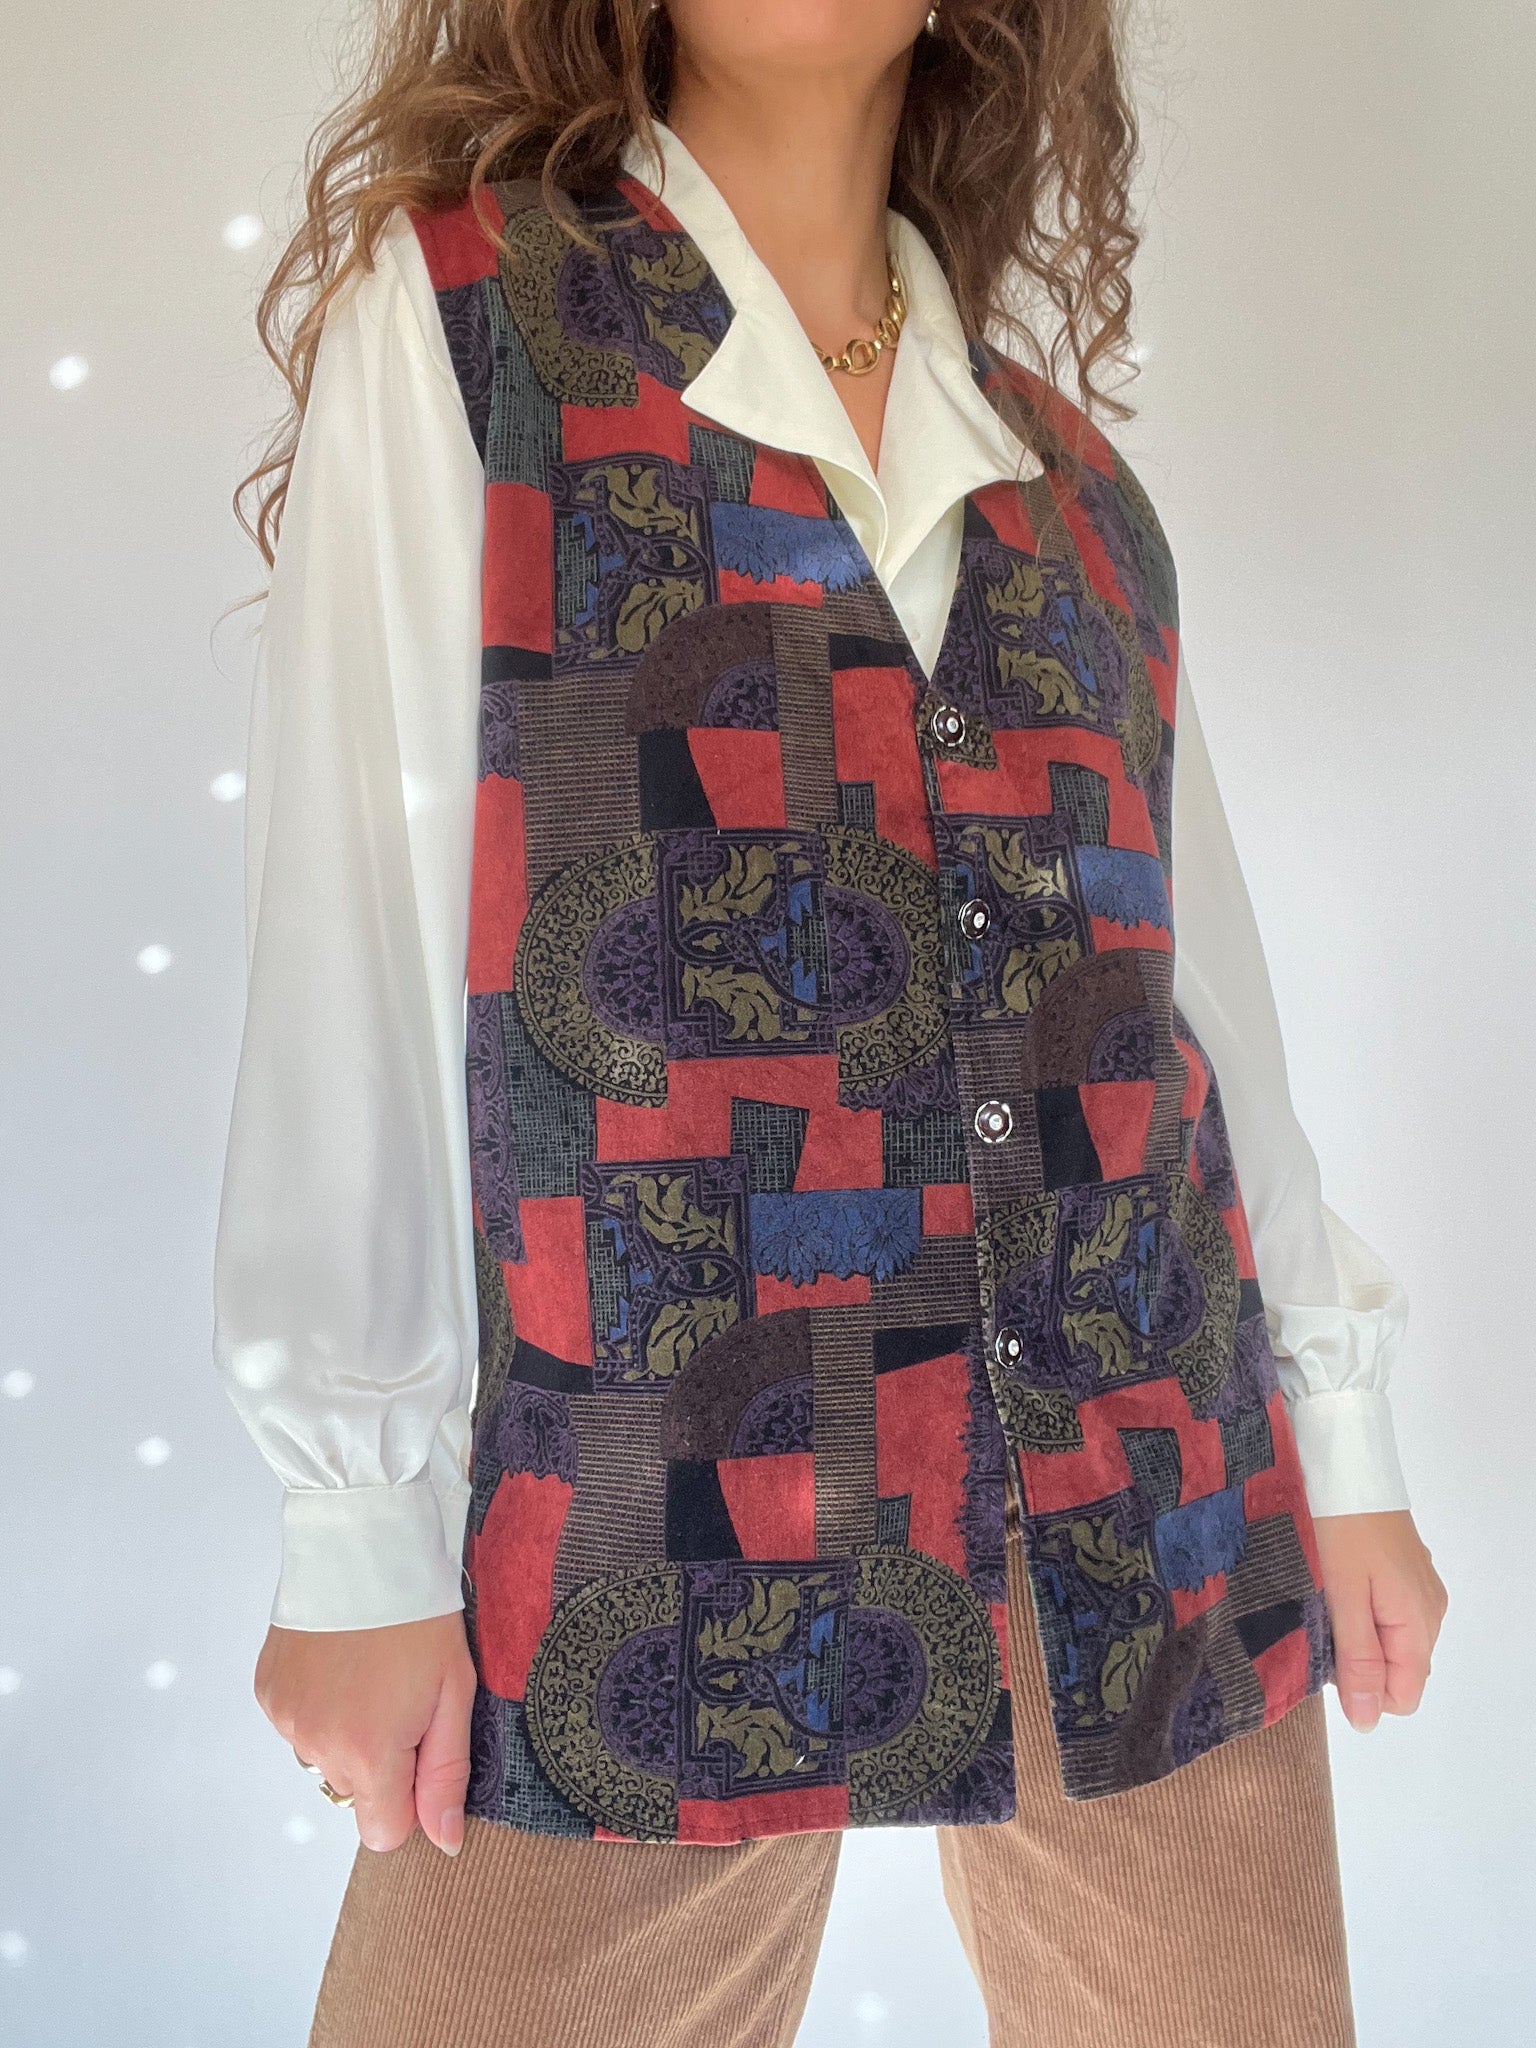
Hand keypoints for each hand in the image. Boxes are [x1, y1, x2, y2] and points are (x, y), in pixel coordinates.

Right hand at [254, 1612, 477, 1855]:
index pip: (382, 1833)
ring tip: (367, 1674)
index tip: (421, 1752)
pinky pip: (297, 1723)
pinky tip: (339, 1663)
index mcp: (369, 1753)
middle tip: (400, 1696)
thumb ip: (446, 1775)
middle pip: (354, 1789)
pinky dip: (318, 1706)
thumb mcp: (454, 1692)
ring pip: (323, 1756)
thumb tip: (445, 1841)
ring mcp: (286, 1718)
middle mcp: (318, 1745)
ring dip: (345, 1732)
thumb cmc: (420, 1616)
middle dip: (380, 1759)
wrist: (364, 1548)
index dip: (408, 1800)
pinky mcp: (268, 1692)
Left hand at [1312, 1510, 1446, 1731]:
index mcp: (1418, 1622)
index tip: (1329, 1651)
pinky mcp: (1404, 1568)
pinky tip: (1338, 1580)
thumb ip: (1357, 1659)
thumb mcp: (1342, 1597)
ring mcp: (1418, 1586)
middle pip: (1396, 1668)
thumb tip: (1368, 1721)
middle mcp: (1429, 1610)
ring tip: (1327, 1595)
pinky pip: (1386, 1611)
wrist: (1345, 1461)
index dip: (1362, 1689)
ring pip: (1389, 1639)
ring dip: (1356, 1631)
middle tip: (1323, 1618)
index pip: (1402, 1696)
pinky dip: (1361, 1608)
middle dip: (1356, 1659)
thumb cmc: (1339, 1526)